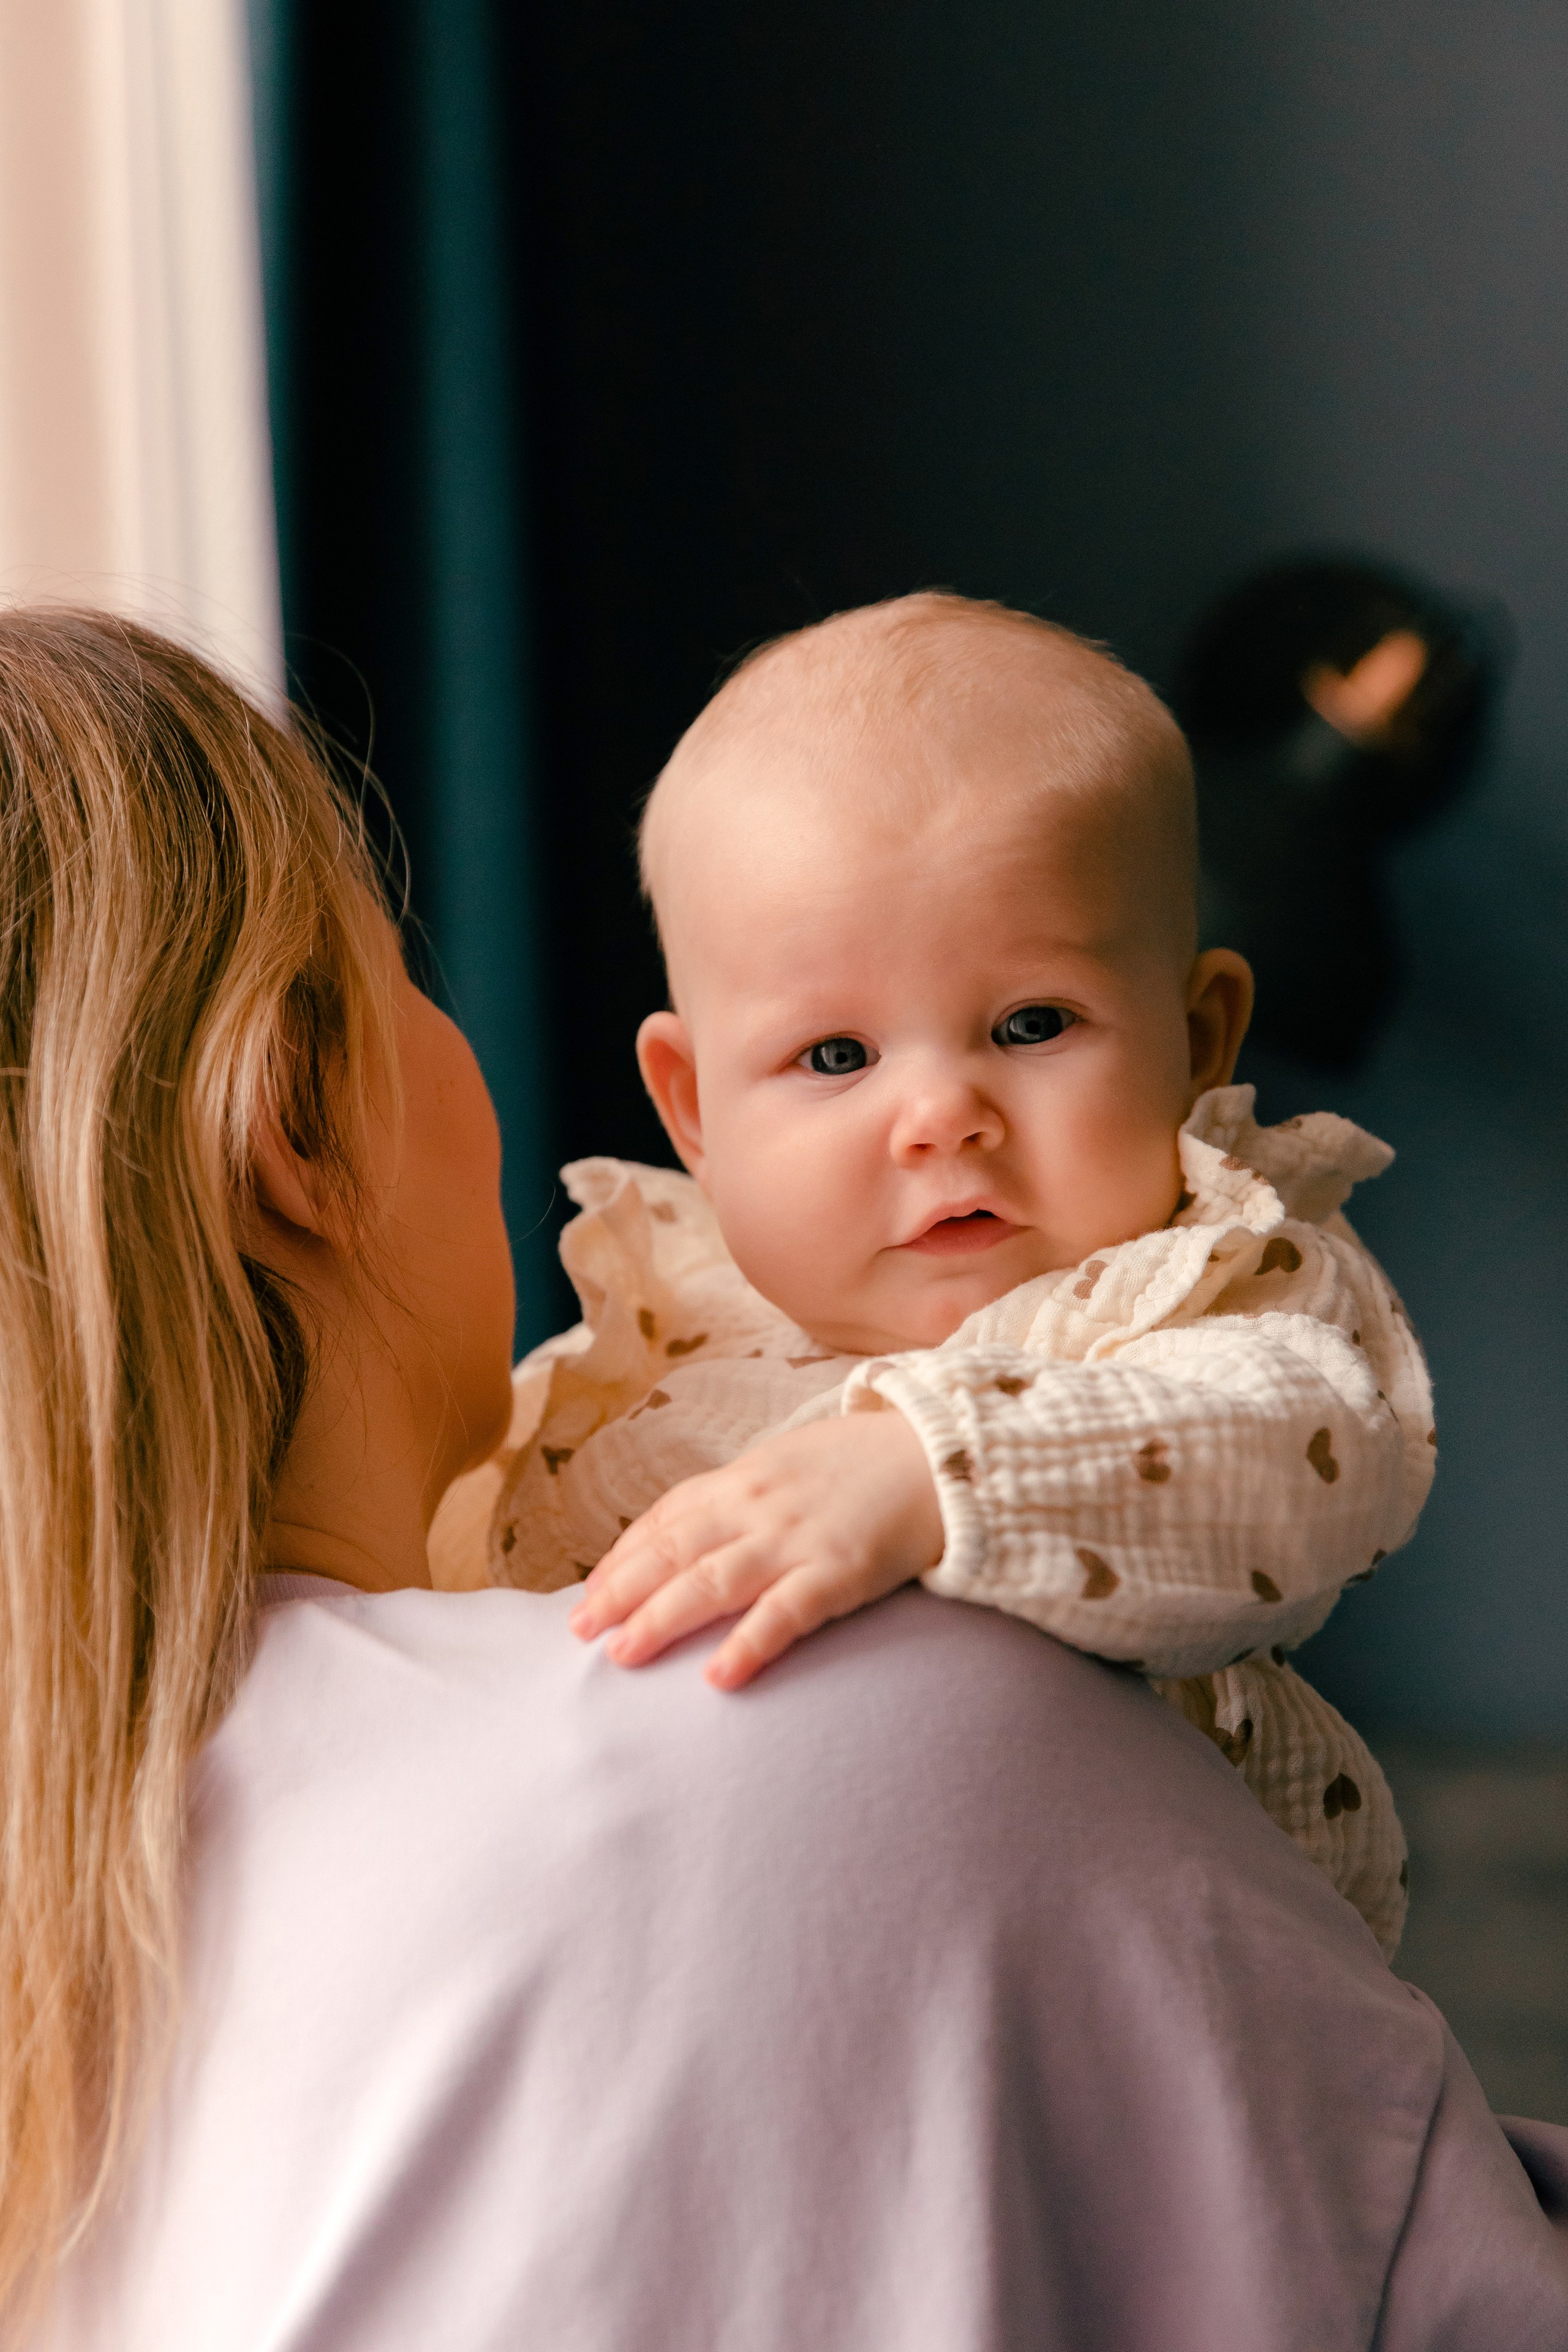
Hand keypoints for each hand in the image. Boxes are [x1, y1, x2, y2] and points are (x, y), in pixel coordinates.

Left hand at [568, 1410, 944, 1689]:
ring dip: (660, 1617)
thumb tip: (694, 1533)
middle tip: (577, 1631)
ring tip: (621, 1654)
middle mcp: (757, 1505)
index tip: (588, 1592)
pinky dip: (748, 1644)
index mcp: (743, 1477)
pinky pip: (784, 1613)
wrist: (942, 1455)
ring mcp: (796, 1538)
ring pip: (711, 1581)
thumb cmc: (862, 1465)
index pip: (666, 1517)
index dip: (622, 1557)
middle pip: (673, 1551)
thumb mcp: (789, 1463)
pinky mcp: (840, 1572)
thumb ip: (741, 1497)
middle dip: (620, 1592)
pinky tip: (717, 1677)